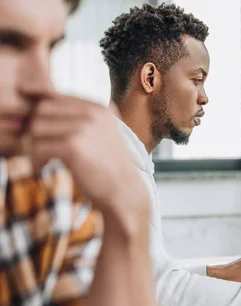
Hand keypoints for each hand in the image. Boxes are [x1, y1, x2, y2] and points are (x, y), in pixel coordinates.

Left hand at [28, 94, 147, 223]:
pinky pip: (39, 146)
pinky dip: (37, 160)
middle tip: (40, 147)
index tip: (37, 127)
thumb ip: (78, 119)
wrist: (125, 192)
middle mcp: (93, 113)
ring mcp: (84, 128)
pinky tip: (45, 168)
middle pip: (42, 109)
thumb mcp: (99, 135)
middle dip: (36, 129)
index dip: (40, 110)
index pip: (56, 96)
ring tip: (43, 159)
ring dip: (34, 145)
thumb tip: (40, 108)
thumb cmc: (108, 168)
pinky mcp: (74, 146)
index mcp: (100, 108)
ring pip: (37, 127)